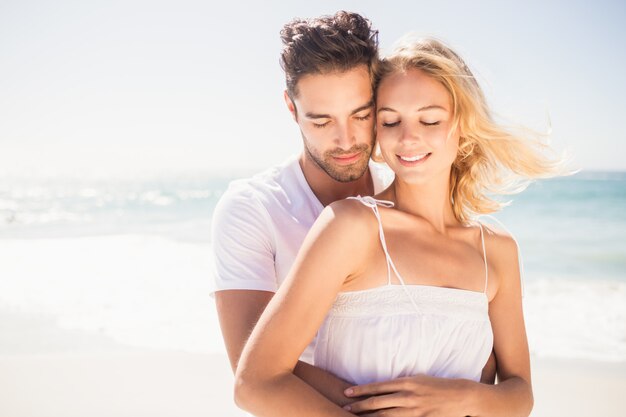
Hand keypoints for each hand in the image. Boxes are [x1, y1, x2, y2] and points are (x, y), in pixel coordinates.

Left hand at [342, 374, 471, 416]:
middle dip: (360, 405)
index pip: (378, 386)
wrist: (461, 396)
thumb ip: (402, 383)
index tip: (347, 392)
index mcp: (406, 382)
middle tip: (345, 407)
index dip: (361, 390)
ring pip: (386, 415)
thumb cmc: (438, 386)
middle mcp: (408, 395)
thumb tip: (385, 387)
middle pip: (379, 402)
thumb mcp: (418, 379)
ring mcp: (414, 410)